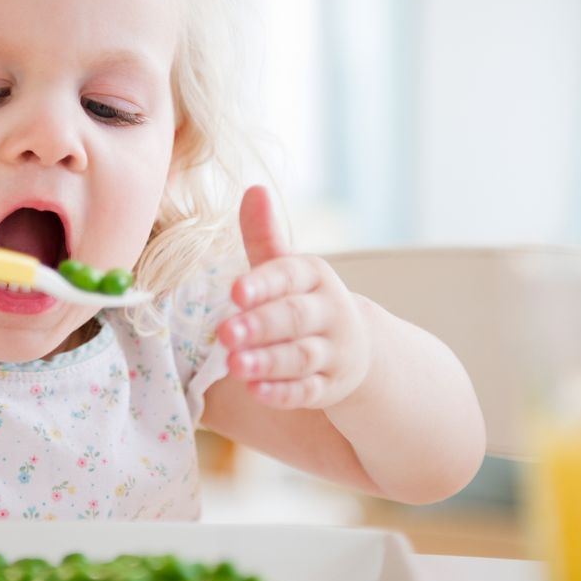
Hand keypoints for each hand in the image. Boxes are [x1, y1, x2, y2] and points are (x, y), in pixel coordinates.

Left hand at [215, 185, 370, 408]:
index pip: (289, 275)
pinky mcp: (329, 387)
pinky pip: (308, 391)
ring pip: (301, 357)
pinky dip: (284, 392)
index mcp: (313, 276)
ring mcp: (332, 352)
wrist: (355, 347)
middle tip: (225, 333)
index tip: (235, 290)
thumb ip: (264, 236)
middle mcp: (328, 312)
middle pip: (294, 318)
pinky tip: (257, 391)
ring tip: (234, 365)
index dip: (263, 283)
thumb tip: (254, 188)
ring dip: (268, 362)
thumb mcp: (286, 268)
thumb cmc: (302, 300)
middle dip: (260, 326)